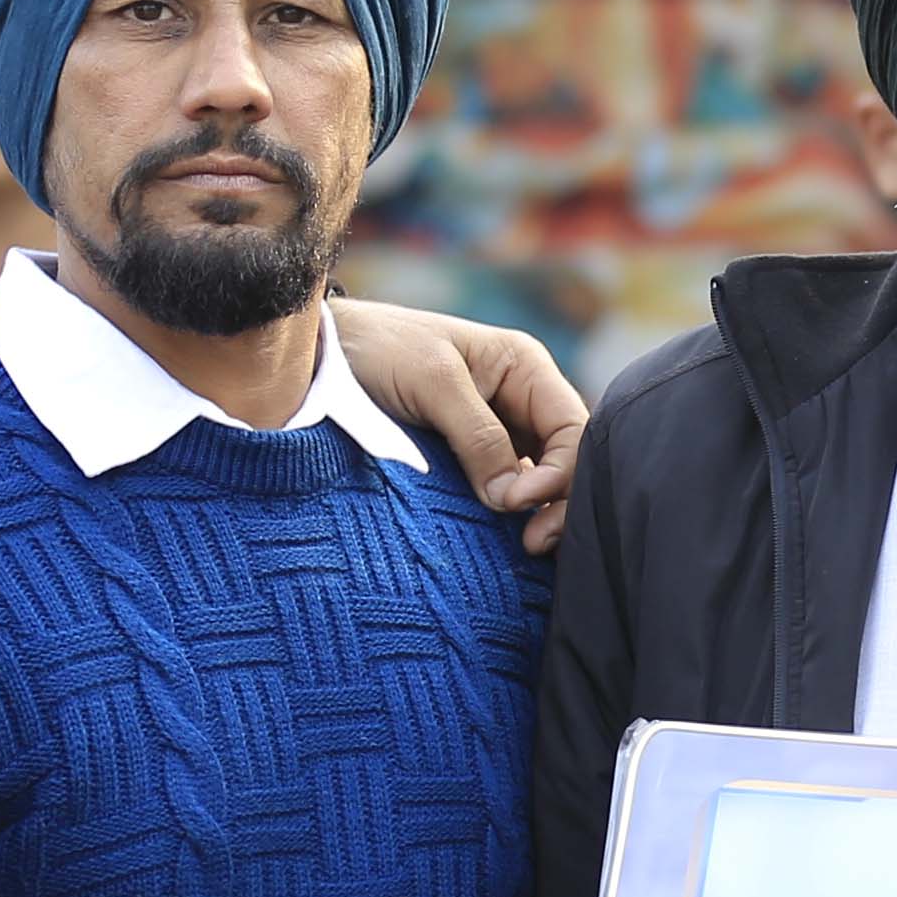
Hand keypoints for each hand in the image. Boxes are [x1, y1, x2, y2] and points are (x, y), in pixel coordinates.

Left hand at [334, 299, 589, 548]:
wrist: (323, 355)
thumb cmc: (378, 349)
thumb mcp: (431, 381)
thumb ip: (477, 436)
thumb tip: (512, 499)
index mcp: (525, 368)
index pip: (574, 429)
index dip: (561, 472)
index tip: (516, 502)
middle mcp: (522, 401)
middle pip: (568, 460)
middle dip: (560, 502)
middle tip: (533, 542)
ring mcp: (501, 432)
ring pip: (543, 482)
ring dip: (540, 515)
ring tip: (525, 547)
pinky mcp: (473, 460)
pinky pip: (508, 491)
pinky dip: (513, 517)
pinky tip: (505, 540)